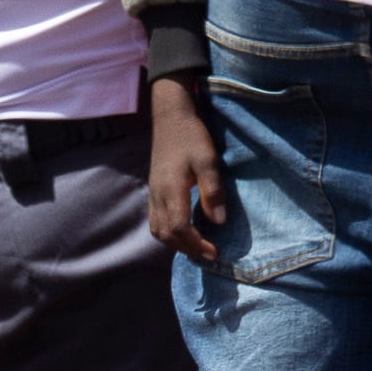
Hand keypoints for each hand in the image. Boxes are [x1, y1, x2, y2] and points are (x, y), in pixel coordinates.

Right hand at [147, 74, 227, 262]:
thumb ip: (212, 191)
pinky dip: (168, 232)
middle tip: (208, 254)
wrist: (170, 117)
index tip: (215, 252)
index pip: (180, 229)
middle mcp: (158, 195)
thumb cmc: (192, 136)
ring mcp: (153, 192)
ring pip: (157, 229)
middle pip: (166, 235)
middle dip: (187, 249)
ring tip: (196, 246)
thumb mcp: (208, 160)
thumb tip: (218, 222)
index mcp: (171, 190)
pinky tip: (183, 230)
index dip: (197, 245)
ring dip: (175, 243)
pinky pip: (155, 220)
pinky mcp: (154, 189)